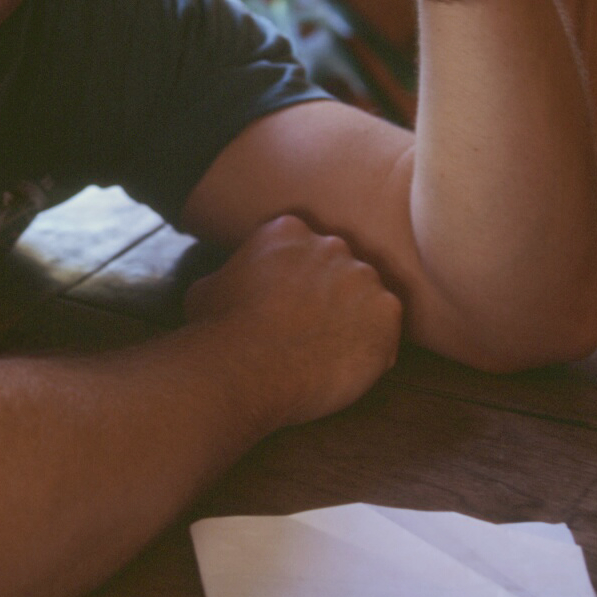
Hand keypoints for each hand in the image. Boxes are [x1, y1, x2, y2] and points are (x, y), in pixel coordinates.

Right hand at [184, 213, 403, 430]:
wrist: (247, 366)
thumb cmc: (220, 330)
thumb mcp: (207, 288)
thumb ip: (231, 275)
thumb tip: (228, 284)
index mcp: (289, 230)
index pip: (305, 249)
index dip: (299, 279)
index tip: (289, 303)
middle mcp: (332, 245)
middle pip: (341, 269)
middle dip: (331, 295)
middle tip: (311, 328)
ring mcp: (363, 277)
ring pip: (367, 297)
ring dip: (354, 320)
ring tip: (329, 352)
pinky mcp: (386, 313)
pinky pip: (388, 329)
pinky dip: (375, 347)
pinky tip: (346, 366)